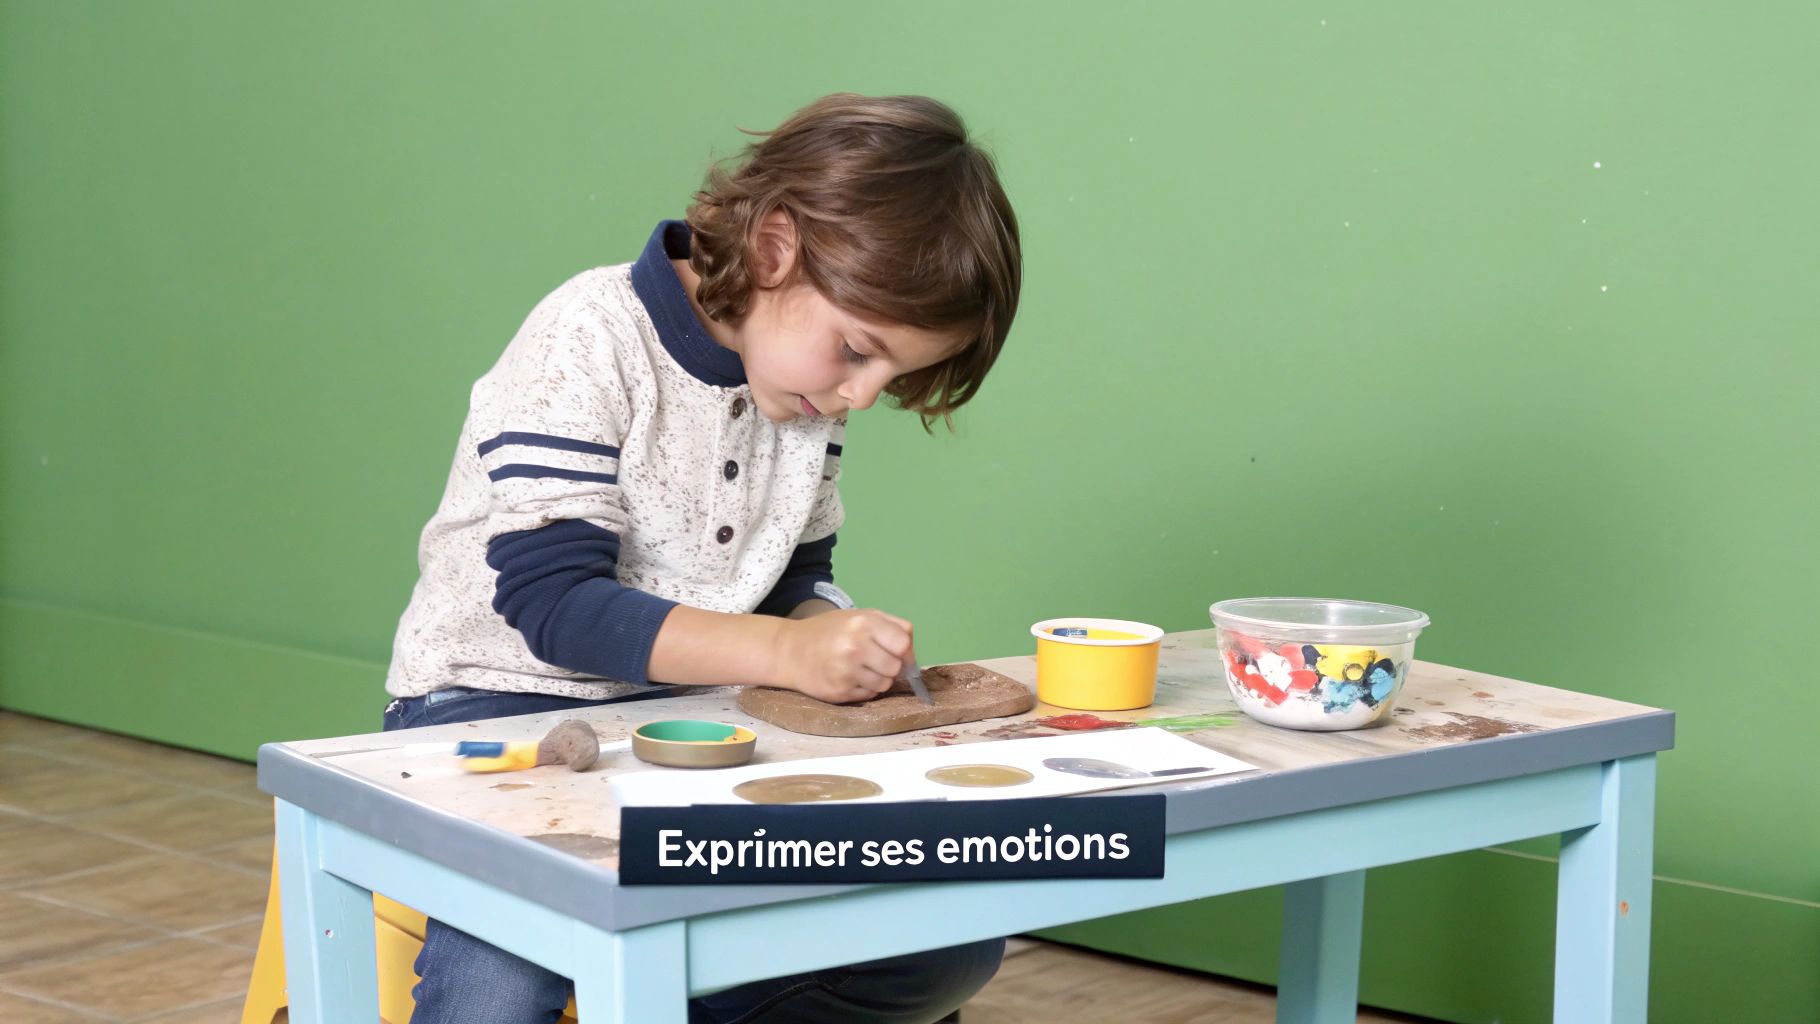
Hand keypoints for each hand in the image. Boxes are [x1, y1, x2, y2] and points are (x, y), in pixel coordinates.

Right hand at [774, 609, 914, 703]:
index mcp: (863, 623)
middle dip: (890, 666)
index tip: (898, 653)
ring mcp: (846, 671)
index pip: (903, 643)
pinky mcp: (840, 691)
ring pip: (885, 684)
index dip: (905, 651)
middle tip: (875, 661)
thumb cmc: (829, 631)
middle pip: (896, 667)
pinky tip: (850, 678)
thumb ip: (891, 627)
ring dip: (879, 679)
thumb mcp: (859, 616)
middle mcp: (855, 646)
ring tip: (860, 669)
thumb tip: (912, 654)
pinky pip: (869, 694)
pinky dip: (865, 688)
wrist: (790, 650)